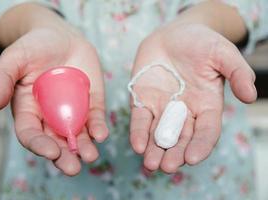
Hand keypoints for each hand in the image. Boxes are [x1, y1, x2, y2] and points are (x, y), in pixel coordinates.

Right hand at [0, 28, 108, 175]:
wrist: (61, 36)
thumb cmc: (34, 46)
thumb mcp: (15, 58)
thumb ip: (2, 77)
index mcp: (29, 110)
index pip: (31, 134)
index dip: (39, 145)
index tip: (51, 151)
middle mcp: (51, 116)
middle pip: (56, 141)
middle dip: (64, 156)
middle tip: (73, 168)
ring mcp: (73, 111)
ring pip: (78, 135)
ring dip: (84, 147)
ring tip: (91, 156)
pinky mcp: (91, 103)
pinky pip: (95, 118)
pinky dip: (99, 127)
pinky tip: (101, 134)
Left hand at [129, 23, 255, 172]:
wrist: (173, 35)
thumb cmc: (201, 42)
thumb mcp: (222, 53)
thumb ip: (237, 72)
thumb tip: (250, 96)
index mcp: (206, 105)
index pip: (206, 131)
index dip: (201, 145)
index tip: (193, 158)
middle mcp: (184, 112)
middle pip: (181, 138)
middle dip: (174, 154)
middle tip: (167, 167)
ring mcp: (162, 107)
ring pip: (158, 134)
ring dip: (154, 150)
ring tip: (150, 164)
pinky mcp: (143, 100)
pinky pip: (140, 119)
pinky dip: (139, 133)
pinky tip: (137, 146)